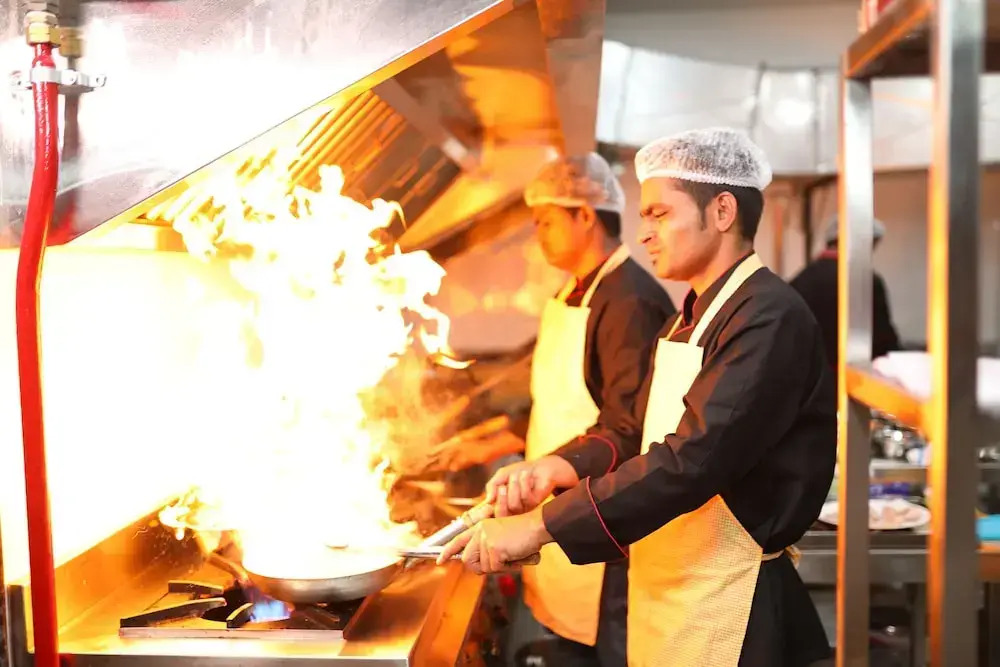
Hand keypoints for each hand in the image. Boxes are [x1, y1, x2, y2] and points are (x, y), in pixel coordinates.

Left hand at [436, 509, 551, 573]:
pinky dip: (508, 567)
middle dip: (481, 567)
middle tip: (499, 564)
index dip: (447, 552)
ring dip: (499, 567)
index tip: (439, 561)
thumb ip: (487, 548)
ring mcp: (485, 539)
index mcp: (480, 527)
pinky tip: (516, 556)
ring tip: (512, 555)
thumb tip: (480, 566)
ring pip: (483, 567)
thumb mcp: (500, 538)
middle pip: (468, 560)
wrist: (537, 526)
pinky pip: (495, 568)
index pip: (458, 540)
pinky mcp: (493, 548)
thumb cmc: (523, 534)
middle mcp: (480, 532)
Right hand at [485, 455, 578, 516]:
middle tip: (502, 486)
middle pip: (502, 514)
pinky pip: (526, 497)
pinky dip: (524, 483)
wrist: (538, 467)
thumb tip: (488, 500)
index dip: (488, 509)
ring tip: (516, 475)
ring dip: (514, 486)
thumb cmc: (519, 472)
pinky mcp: (535, 503)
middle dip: (501, 498)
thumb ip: (492, 486)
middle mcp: (512, 510)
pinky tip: (526, 475)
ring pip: (514, 505)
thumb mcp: (501, 476)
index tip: (490, 495)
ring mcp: (524, 508)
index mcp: (502, 504)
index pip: (493, 513)